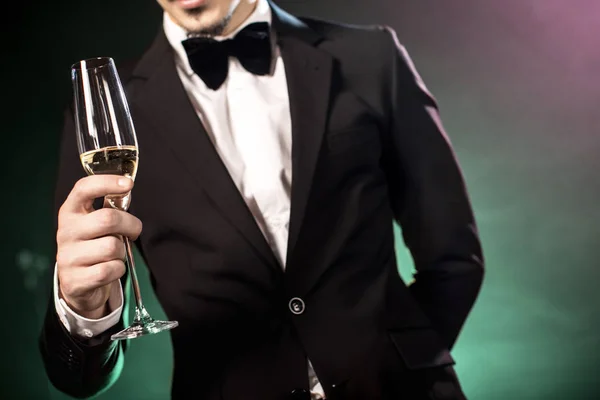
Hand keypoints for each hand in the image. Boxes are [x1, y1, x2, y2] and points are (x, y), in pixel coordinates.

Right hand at [56, 175, 141, 318]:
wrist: (78, 284)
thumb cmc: (93, 247)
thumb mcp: (96, 225)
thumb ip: (110, 208)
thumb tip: (126, 189)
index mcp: (70, 213)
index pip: (84, 189)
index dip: (107, 182)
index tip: (128, 184)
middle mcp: (66, 232)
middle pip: (108, 219)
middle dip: (130, 225)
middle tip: (133, 232)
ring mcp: (68, 257)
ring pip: (112, 247)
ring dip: (122, 252)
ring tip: (114, 254)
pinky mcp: (76, 280)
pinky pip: (110, 269)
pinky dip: (118, 269)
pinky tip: (110, 269)